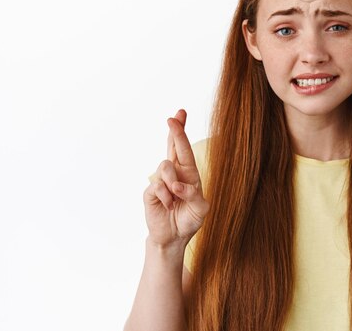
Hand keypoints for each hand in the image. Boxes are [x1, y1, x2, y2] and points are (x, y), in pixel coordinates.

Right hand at [143, 109, 209, 246]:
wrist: (174, 237)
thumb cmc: (190, 219)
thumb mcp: (200, 208)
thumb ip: (193, 194)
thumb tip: (177, 185)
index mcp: (189, 173)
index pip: (185, 149)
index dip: (181, 131)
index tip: (180, 114)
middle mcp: (175, 173)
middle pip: (172, 146)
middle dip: (175, 131)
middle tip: (172, 118)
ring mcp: (161, 181)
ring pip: (165, 167)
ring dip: (173, 184)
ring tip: (175, 200)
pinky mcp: (150, 192)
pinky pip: (157, 186)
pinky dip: (166, 197)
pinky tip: (168, 206)